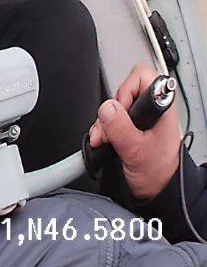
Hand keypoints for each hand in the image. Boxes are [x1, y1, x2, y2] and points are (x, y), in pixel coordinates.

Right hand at [88, 63, 180, 200]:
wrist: (158, 189)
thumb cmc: (158, 172)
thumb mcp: (136, 150)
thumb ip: (120, 127)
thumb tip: (107, 107)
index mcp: (161, 108)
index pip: (142, 77)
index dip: (126, 90)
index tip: (121, 110)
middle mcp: (152, 109)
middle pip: (122, 90)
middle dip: (111, 110)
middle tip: (111, 127)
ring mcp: (141, 117)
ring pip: (114, 105)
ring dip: (105, 122)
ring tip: (108, 138)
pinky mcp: (131, 125)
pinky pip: (110, 117)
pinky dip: (104, 128)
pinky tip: (107, 140)